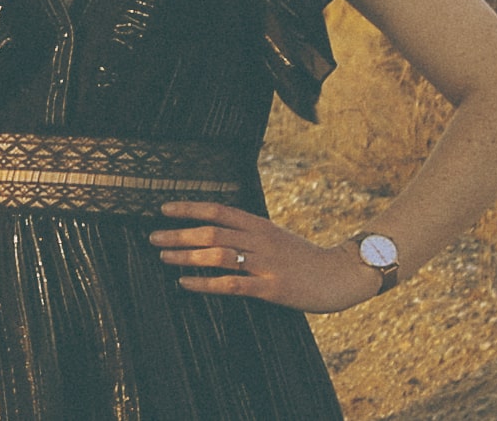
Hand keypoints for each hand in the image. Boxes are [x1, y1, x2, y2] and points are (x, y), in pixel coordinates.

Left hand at [149, 202, 381, 313]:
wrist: (342, 275)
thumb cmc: (304, 257)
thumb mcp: (275, 236)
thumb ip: (248, 233)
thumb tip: (214, 231)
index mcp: (259, 224)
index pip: (218, 210)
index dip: (189, 208)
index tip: (163, 209)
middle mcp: (260, 240)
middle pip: (212, 232)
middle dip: (179, 233)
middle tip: (153, 237)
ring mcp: (266, 264)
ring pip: (218, 255)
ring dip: (187, 255)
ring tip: (163, 256)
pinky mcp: (272, 288)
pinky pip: (232, 285)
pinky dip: (205, 283)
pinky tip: (185, 283)